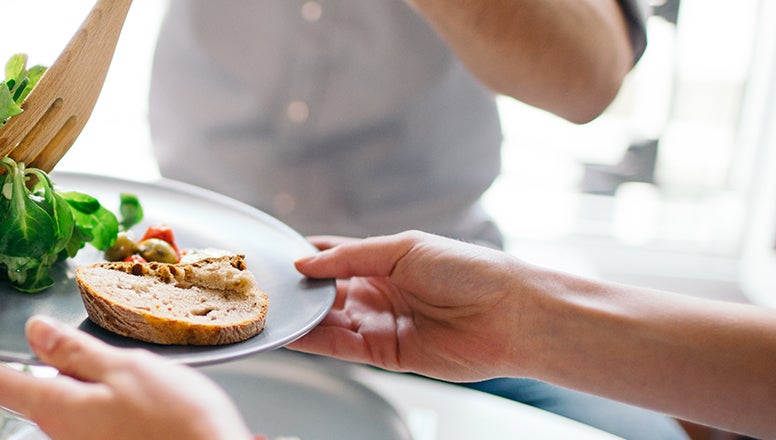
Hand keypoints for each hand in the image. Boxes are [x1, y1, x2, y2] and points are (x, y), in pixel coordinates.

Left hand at [0, 316, 252, 439]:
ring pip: (59, 404)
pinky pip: (86, 417)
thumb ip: (75, 352)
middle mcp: (62, 433)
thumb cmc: (177, 425)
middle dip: (20, 366)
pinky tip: (117, 382)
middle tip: (23, 335)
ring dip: (62, 378)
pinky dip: (88, 393)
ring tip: (83, 352)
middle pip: (25, 394)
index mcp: (56, 407)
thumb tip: (33, 333)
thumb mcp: (125, 370)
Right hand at [286, 231, 537, 381]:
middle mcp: (380, 292)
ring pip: (329, 321)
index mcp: (386, 260)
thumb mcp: (404, 248)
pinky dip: (315, 341)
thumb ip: (351, 257)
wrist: (510, 315)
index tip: (275, 256)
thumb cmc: (470, 272)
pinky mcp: (386, 354)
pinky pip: (341, 347)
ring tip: (271, 310)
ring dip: (302, 316)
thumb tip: (305, 263)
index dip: (306, 256)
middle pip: (327, 291)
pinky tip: (292, 333)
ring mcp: (381, 323)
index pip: (335, 256)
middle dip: (299, 289)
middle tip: (266, 287)